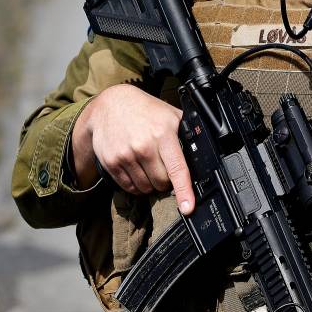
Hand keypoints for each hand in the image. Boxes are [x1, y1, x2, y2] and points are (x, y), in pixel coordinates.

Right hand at [71, 84, 195, 213]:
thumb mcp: (169, 114)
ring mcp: (126, 155)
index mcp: (163, 133)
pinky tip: (136, 168)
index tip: (188, 207)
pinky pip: (129, 187)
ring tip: (147, 165)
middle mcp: (144, 146)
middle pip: (162, 183)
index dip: (184, 191)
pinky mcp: (111, 162)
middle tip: (162, 166)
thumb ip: (186, 132)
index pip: (177, 168)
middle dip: (166, 180)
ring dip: (150, 183)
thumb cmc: (144, 110)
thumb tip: (201, 153)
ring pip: (145, 188)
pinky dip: (136, 184)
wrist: (110, 104)